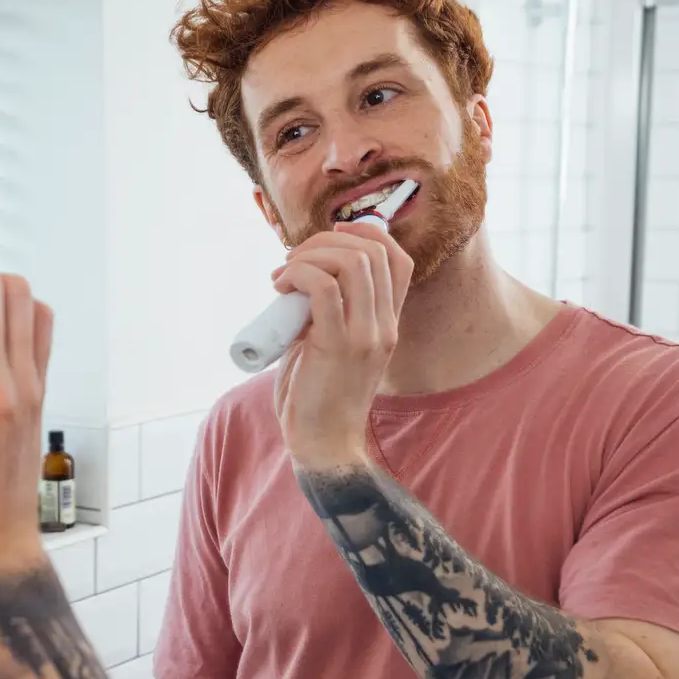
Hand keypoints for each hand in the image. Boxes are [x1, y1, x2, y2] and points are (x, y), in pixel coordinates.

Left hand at [271, 219, 412, 471]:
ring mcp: (365, 335)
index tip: (332, 235)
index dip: (367, 233)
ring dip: (310, 255)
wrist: (324, 446)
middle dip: (326, 241)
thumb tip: (299, 279)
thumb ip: (327, 313)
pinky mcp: (337, 346)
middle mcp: (384, 325)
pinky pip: (323, 287)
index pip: (397, 259)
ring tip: (284, 275)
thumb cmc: (318, 398)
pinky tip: (281, 287)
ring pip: (350, 263)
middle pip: (372, 251)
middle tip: (293, 260)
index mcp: (388, 323)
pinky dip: (299, 275)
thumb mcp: (331, 345)